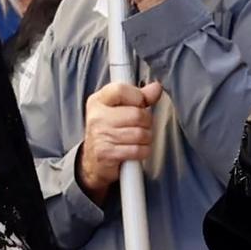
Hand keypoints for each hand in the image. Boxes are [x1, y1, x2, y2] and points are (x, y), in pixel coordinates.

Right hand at [77, 80, 162, 197]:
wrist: (94, 162)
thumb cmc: (109, 132)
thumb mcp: (119, 109)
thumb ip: (139, 97)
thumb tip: (156, 88)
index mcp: (98, 101)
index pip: (121, 90)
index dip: (138, 97)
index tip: (141, 104)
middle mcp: (97, 117)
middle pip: (137, 114)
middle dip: (147, 122)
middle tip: (141, 126)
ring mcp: (100, 135)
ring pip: (140, 134)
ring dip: (146, 138)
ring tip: (139, 139)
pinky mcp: (106, 154)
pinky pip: (137, 150)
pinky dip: (143, 151)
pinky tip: (136, 150)